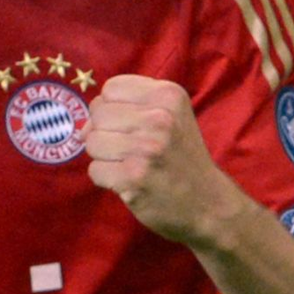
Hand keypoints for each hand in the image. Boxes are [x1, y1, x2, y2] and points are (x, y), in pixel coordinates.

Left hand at [84, 75, 236, 244]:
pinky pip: (95, 171)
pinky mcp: (134, 178)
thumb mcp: (171, 118)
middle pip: (98, 114)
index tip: (131, 126)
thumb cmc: (183, 158)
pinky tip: (130, 182)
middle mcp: (158, 118)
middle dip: (106, 133)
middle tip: (132, 150)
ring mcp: (146, 149)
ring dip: (105, 158)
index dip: (113, 108)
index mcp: (168, 95)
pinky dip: (107, 180)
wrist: (210, 204)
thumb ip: (128, 110)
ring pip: (92, 142)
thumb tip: (82, 128)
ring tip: (131, 165)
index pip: (111, 89)